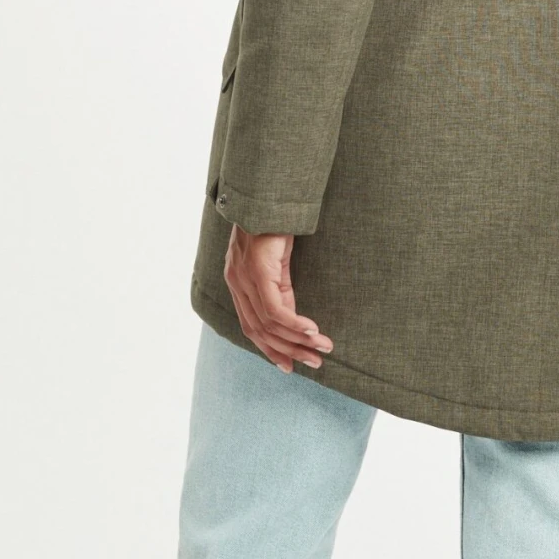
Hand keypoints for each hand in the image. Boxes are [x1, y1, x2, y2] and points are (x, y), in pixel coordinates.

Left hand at [222, 226, 333, 373]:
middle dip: (287, 351)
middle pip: (259, 331)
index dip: (270, 349)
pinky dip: (295, 325)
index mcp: (238, 283)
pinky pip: (276, 310)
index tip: (291, 365)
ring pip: (269, 324)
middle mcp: (236, 283)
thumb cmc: (274, 223)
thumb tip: (291, 316)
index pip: (252, 327)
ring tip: (322, 349)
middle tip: (314, 363)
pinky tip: (312, 332)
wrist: (268, 194)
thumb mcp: (277, 261)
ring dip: (298, 341)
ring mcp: (244, 278)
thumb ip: (279, 287)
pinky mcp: (258, 272)